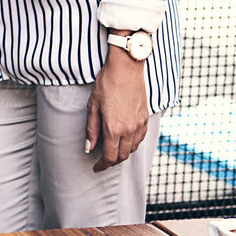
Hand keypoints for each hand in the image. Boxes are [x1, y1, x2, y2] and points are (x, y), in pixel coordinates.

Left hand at [85, 46, 149, 171]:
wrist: (127, 67)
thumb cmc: (106, 83)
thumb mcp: (93, 105)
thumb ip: (91, 128)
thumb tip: (89, 147)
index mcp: (114, 128)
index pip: (110, 156)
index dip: (102, 165)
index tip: (95, 168)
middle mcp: (130, 130)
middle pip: (122, 156)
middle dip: (112, 161)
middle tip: (102, 161)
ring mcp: (140, 124)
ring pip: (132, 148)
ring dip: (122, 153)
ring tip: (112, 150)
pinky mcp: (146, 118)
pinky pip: (140, 138)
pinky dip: (132, 144)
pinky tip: (125, 139)